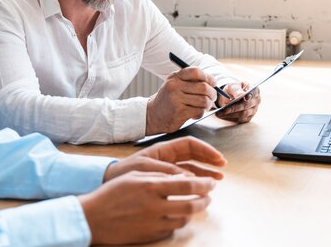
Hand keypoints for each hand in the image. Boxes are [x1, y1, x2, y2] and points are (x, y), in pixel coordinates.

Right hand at [79, 171, 216, 244]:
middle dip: (204, 200)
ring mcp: (153, 223)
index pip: (188, 185)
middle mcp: (155, 206)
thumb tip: (183, 176)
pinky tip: (176, 216)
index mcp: (152, 186)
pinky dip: (177, 222)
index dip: (204, 184)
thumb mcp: (135, 175)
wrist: (93, 218)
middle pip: (191, 205)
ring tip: (194, 205)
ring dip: (193, 212)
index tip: (211, 183)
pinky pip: (171, 230)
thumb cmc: (112, 193)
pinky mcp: (149, 236)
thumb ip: (160, 175)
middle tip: (209, 197)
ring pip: (184, 220)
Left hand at [103, 136, 226, 181]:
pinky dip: (194, 181)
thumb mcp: (146, 169)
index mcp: (163, 149)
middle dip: (209, 160)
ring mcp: (166, 168)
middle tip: (222, 168)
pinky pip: (183, 178)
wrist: (108, 181)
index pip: (190, 145)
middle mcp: (167, 157)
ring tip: (217, 179)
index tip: (217, 158)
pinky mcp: (163, 179)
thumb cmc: (124, 171)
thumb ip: (167, 171)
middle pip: (194, 155)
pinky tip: (201, 186)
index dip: (206, 150)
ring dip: (204, 172)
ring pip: (191, 167)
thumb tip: (189, 177)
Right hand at [146, 67, 217, 134]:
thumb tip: (212, 82)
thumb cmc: (168, 99)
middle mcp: (175, 86)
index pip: (196, 71)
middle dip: (212, 93)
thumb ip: (190, 81)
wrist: (153, 115)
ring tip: (205, 106)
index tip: (212, 83)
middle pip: (203, 87)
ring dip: (208, 104)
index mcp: (175, 77)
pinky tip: (196, 114)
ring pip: (203, 100)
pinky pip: (199, 110)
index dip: (208, 77)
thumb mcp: (175, 85)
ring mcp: (176, 99)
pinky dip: (201, 113)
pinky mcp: (179, 112)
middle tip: (212, 97)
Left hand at [215, 82, 260, 122]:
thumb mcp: (233, 86)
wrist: (230, 96)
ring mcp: (253, 110)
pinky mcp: (248, 118)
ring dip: (231, 114)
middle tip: (224, 108)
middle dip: (234, 107)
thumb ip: (237, 90)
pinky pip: (239, 120)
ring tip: (220, 113)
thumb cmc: (233, 90)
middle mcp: (256, 101)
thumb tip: (241, 95)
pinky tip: (222, 115)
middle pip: (247, 105)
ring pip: (243, 114)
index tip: (245, 97)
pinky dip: (230, 118)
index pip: (254, 93)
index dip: (250, 95)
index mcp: (255, 91)